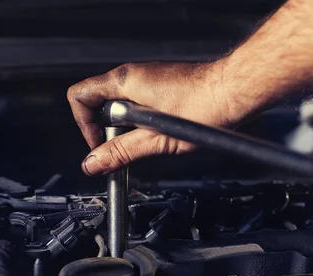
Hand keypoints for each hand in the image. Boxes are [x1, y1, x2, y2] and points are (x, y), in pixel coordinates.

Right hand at [67, 62, 236, 175]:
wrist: (233, 91)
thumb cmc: (204, 106)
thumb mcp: (157, 139)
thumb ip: (122, 151)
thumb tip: (94, 163)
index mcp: (125, 81)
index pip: (79, 96)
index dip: (84, 126)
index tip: (101, 146)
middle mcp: (133, 75)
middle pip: (98, 103)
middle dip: (107, 130)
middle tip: (128, 147)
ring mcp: (148, 78)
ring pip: (120, 105)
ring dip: (127, 127)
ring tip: (152, 139)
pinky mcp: (162, 86)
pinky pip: (139, 103)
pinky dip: (142, 121)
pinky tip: (163, 131)